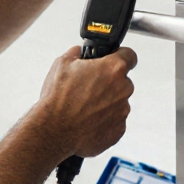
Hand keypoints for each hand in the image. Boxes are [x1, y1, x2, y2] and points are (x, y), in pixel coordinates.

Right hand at [36, 45, 138, 160]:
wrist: (54, 131)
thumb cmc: (58, 98)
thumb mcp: (62, 64)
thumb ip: (77, 53)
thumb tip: (79, 52)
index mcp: (113, 69)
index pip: (129, 55)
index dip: (120, 55)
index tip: (113, 59)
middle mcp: (123, 89)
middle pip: (122, 81)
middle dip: (108, 82)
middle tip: (88, 87)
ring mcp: (122, 111)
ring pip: (118, 102)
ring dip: (106, 102)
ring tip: (83, 107)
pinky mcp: (119, 130)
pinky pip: (114, 120)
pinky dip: (104, 120)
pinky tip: (86, 120)